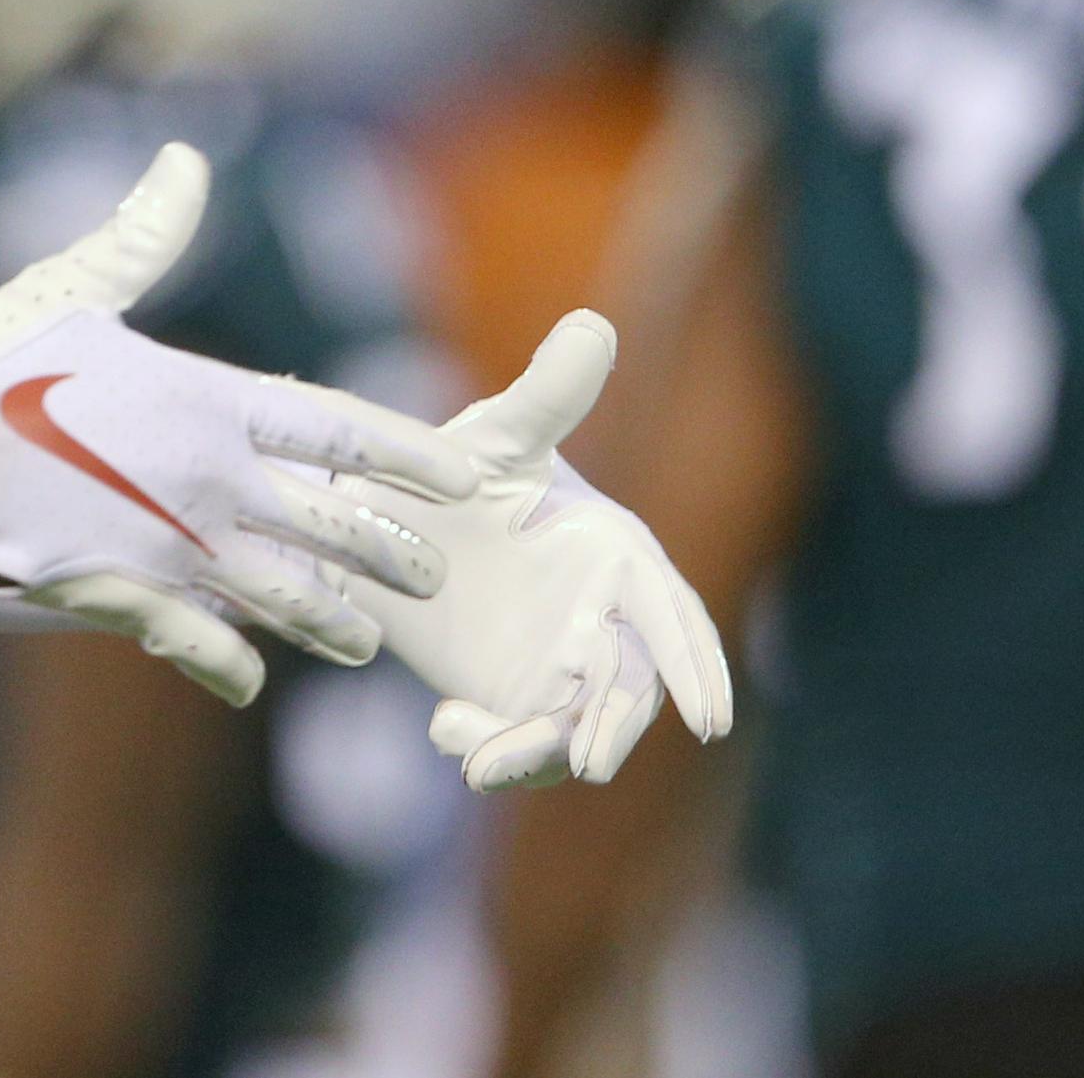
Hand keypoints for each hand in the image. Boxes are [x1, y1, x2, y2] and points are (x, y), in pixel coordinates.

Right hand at [0, 144, 480, 705]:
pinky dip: (227, 665)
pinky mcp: (119, 595)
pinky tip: (249, 682)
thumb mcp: (72, 288)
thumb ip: (145, 235)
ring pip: (282, 596)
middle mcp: (205, 478)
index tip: (459, 477)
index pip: (336, 430)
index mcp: (205, 400)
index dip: (405, 454)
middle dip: (388, 552)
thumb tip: (185, 158)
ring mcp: (168, 546)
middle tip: (432, 575)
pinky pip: (196, 642)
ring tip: (365, 643)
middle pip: (332, 525)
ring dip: (330, 621)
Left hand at [340, 312, 733, 788]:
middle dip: (613, 727)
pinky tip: (445, 731)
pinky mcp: (508, 701)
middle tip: (586, 760)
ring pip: (572, 730)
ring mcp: (556, 668)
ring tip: (479, 758)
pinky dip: (491, 750)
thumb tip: (593, 323)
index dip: (695, 666)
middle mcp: (600, 620)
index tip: (710, 719)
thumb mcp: (493, 434)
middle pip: (629, 689)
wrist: (373, 516)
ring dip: (537, 753)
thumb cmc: (449, 465)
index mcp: (617, 557)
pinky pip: (516, 744)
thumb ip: (546, 395)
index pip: (670, 617)